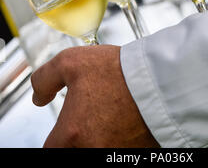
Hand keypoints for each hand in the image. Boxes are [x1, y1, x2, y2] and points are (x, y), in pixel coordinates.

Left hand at [31, 45, 159, 147]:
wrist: (159, 78)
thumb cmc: (118, 71)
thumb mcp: (71, 61)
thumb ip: (45, 79)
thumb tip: (39, 96)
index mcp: (72, 135)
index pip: (50, 149)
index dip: (57, 134)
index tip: (67, 122)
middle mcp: (93, 150)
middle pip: (75, 149)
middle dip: (80, 134)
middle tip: (91, 114)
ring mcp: (117, 154)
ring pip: (98, 147)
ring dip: (101, 134)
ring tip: (112, 112)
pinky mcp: (136, 153)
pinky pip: (121, 146)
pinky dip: (121, 135)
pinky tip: (128, 117)